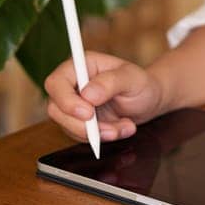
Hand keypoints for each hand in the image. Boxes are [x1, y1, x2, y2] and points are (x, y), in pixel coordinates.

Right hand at [43, 52, 166, 143]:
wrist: (148, 101)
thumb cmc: (140, 83)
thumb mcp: (132, 78)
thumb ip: (110, 82)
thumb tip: (87, 95)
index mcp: (80, 66)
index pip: (56, 83)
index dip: (66, 100)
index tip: (88, 113)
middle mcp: (72, 85)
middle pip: (56, 109)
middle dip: (81, 125)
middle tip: (110, 130)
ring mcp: (73, 105)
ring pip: (67, 126)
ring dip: (96, 134)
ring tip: (125, 127)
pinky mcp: (78, 123)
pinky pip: (81, 136)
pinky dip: (102, 138)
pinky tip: (122, 128)